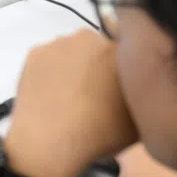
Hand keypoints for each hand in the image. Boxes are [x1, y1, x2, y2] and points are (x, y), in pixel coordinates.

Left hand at [2, 30, 137, 176]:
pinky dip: (49, 73)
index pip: (125, 51)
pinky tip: (50, 95)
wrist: (51, 139)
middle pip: (96, 49)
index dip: (121, 70)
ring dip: (72, 68)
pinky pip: (47, 60)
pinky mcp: (34, 52)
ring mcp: (58, 43)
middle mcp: (89, 38)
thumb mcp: (139, 121)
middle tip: (94, 94)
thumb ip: (141, 96)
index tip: (116, 89)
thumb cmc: (100, 132)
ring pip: (70, 53)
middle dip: (97, 66)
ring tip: (69, 98)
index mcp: (119, 50)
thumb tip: (134, 90)